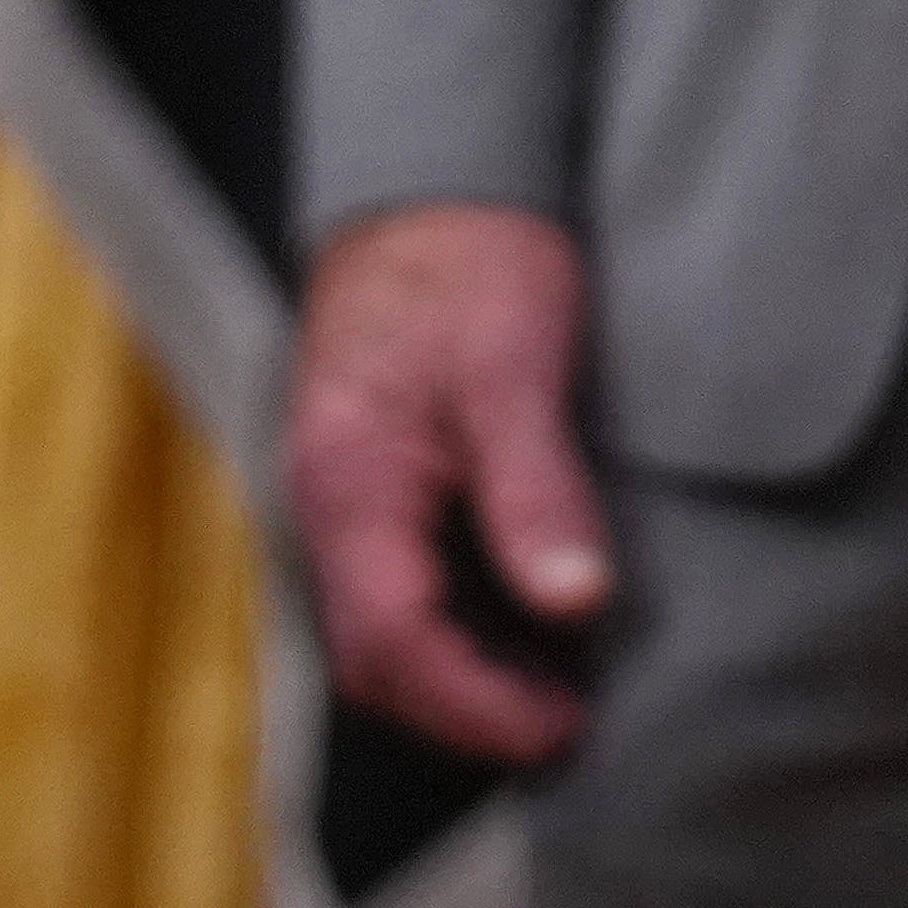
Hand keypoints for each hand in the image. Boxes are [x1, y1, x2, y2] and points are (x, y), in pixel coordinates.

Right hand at [285, 204, 611, 768]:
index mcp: (349, 486)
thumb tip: (576, 603)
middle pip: (375, 662)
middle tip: (570, 724)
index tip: (566, 727)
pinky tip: (530, 624)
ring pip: (382, 632)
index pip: (394, 645)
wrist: (433, 181)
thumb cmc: (472, 258)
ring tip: (561, 691)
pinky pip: (399, 590)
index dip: (478, 707)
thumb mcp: (513, 363)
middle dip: (465, 713)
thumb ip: (535, 484)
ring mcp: (347, 501)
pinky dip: (457, 630)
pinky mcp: (376, 486)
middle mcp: (330, 508)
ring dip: (460, 679)